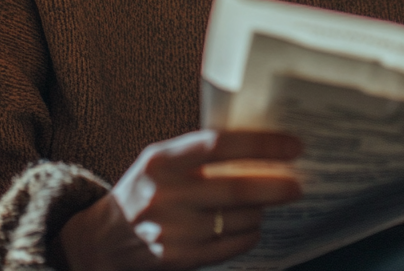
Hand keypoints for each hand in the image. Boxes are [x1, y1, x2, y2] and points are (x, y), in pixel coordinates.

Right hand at [55, 129, 301, 270]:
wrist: (105, 239)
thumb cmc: (145, 188)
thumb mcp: (161, 159)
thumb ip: (199, 152)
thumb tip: (258, 146)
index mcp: (162, 159)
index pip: (219, 144)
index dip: (260, 144)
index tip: (292, 146)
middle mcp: (166, 194)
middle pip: (235, 189)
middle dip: (275, 186)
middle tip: (297, 183)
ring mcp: (173, 230)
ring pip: (238, 219)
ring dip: (261, 210)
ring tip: (268, 201)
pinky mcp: (180, 259)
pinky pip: (231, 245)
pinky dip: (250, 233)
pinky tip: (251, 223)